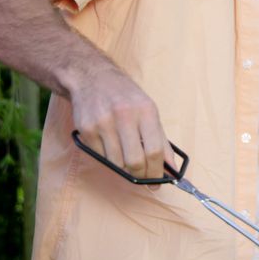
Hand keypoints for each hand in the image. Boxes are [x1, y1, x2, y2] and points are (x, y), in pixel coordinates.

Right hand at [68, 63, 173, 180]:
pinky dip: (108, 157)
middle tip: (142, 178)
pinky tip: (109, 144)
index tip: (157, 182)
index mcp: (145, 111)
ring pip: (116, 163)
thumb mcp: (149, 111)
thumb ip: (162, 142)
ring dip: (123, 166)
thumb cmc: (125, 97)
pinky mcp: (86, 130)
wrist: (91, 77)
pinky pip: (101, 156)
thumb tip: (172, 170)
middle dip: (141, 175)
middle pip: (135, 161)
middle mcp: (124, 116)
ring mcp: (103, 123)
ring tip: (125, 155)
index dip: (157, 172)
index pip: (154, 150)